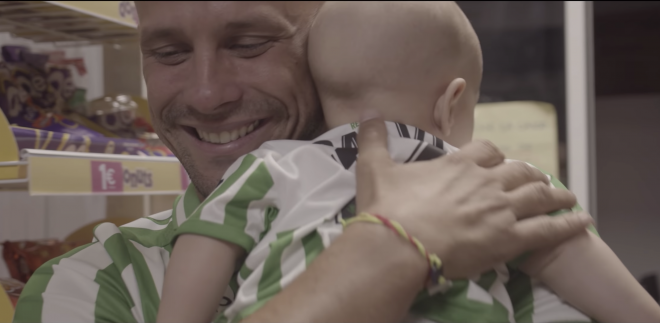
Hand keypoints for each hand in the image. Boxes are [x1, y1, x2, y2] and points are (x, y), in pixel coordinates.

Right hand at [355, 115, 592, 278]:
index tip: (498, 162)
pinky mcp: (509, 239)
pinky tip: (583, 220)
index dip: (496, 156)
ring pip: (538, 194)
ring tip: (566, 196)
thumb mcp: (374, 168)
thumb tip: (366, 113)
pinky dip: (568, 224)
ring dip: (555, 193)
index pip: (487, 151)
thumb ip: (372, 139)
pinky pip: (548, 229)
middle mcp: (485, 182)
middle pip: (519, 171)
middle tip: (537, 179)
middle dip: (530, 173)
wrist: (397, 245)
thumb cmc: (387, 208)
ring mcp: (500, 209)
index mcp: (458, 165)